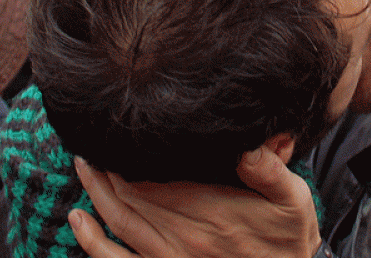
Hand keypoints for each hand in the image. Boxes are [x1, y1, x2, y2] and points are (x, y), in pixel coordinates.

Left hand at [69, 146, 320, 257]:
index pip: (154, 178)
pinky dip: (92, 242)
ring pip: (117, 221)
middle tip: (93, 137)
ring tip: (84, 163)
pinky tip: (78, 220)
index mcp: (210, 211)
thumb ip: (270, 170)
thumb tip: (245, 144)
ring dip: (95, 192)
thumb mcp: (293, 198)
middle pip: (128, 195)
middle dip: (106, 166)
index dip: (129, 154)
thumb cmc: (288, 236)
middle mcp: (182, 235)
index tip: (120, 129)